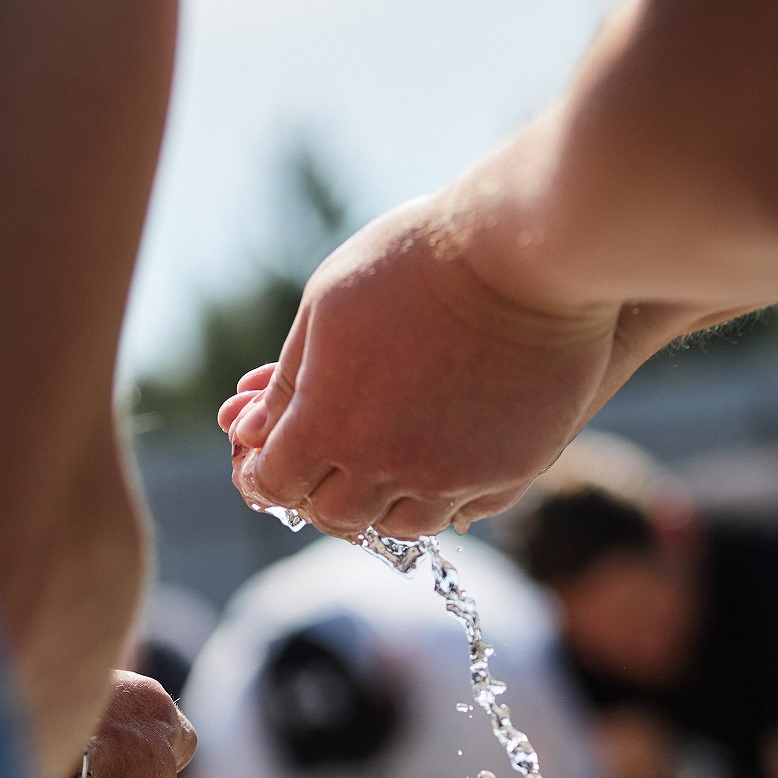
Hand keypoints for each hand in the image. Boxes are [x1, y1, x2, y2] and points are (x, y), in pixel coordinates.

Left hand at [217, 178, 718, 540]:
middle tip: (325, 466)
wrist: (530, 251)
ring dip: (385, 503)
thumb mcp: (326, 306)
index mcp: (330, 425)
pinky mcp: (508, 473)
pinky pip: (466, 511)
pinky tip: (441, 461)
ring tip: (386, 464)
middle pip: (336, 517)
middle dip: (320, 494)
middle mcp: (387, 466)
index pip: (276, 485)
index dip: (262, 475)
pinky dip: (445, 496)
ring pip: (403, 526)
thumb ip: (285, 382)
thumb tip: (247, 433)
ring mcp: (452, 477)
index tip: (267, 459)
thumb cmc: (418, 261)